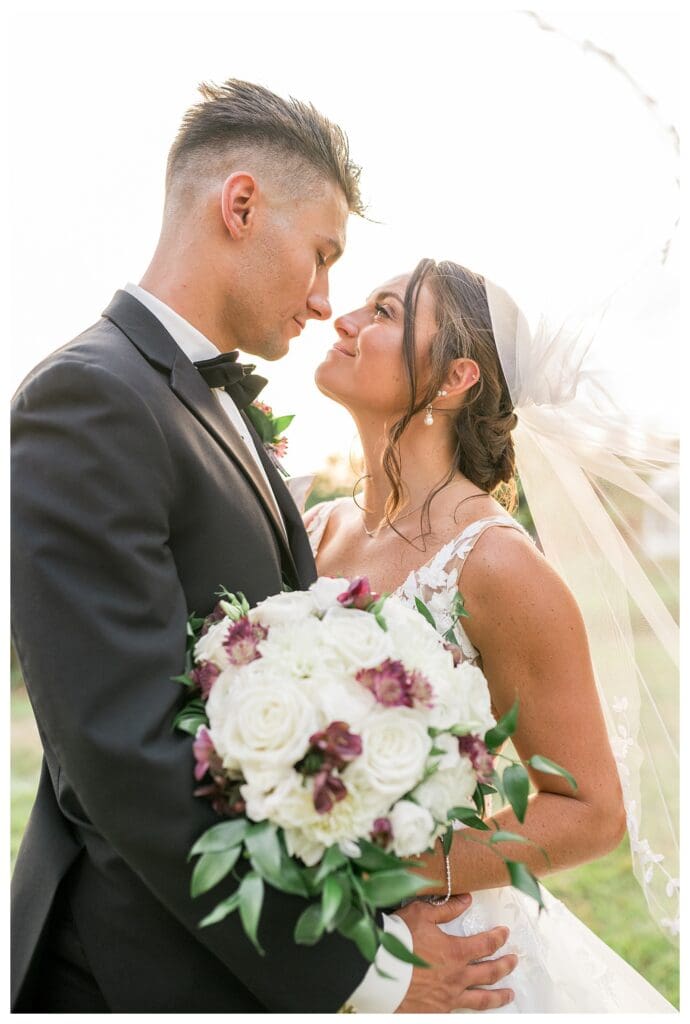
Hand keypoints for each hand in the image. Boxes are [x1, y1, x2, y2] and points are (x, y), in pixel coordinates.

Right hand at [395, 895, 515, 1012]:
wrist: (377, 970)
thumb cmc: (398, 939)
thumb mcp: (421, 914)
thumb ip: (446, 909)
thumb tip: (466, 900)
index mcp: (456, 952)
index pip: (486, 945)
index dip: (498, 938)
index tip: (505, 933)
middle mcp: (457, 977)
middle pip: (489, 973)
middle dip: (505, 965)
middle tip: (514, 961)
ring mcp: (448, 997)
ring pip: (480, 999)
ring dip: (498, 996)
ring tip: (509, 994)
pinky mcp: (435, 1011)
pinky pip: (458, 1011)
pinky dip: (469, 1010)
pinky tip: (472, 1008)